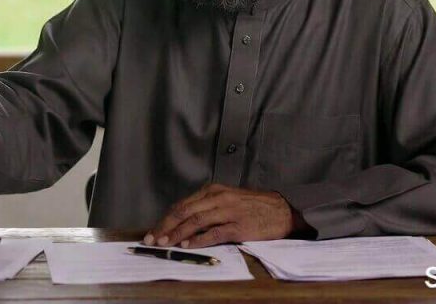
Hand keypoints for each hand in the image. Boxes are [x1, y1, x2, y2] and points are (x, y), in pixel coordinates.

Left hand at [143, 184, 304, 248]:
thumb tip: (183, 222)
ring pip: (196, 221)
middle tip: (152, 239)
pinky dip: (199, 239)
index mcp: (214, 191)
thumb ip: (207, 207)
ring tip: (165, 243)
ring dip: (177, 233)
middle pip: (185, 212)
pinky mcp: (239, 226)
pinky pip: (215, 233)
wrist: (283, 209)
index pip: (183, 205)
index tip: (153, 231)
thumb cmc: (254, 206)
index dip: (166, 219)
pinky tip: (188, 245)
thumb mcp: (228, 199)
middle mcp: (219, 198)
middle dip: (166, 226)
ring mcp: (229, 211)